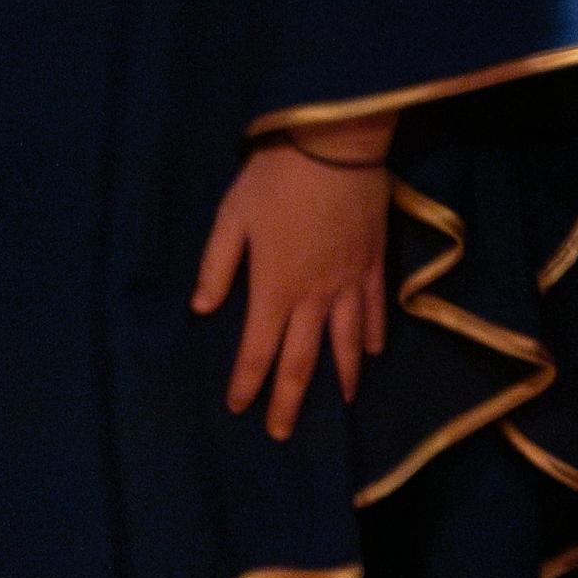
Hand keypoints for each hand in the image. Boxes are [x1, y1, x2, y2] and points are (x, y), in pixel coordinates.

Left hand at [196, 136, 393, 441]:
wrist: (336, 145)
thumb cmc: (274, 180)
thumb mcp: (230, 219)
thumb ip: (216, 266)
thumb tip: (202, 309)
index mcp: (274, 288)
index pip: (256, 349)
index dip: (247, 382)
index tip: (239, 409)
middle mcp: (315, 295)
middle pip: (303, 358)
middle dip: (291, 398)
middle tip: (283, 432)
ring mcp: (350, 281)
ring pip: (347, 340)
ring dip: (342, 374)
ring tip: (342, 402)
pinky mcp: (374, 261)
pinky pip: (376, 307)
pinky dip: (375, 333)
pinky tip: (375, 350)